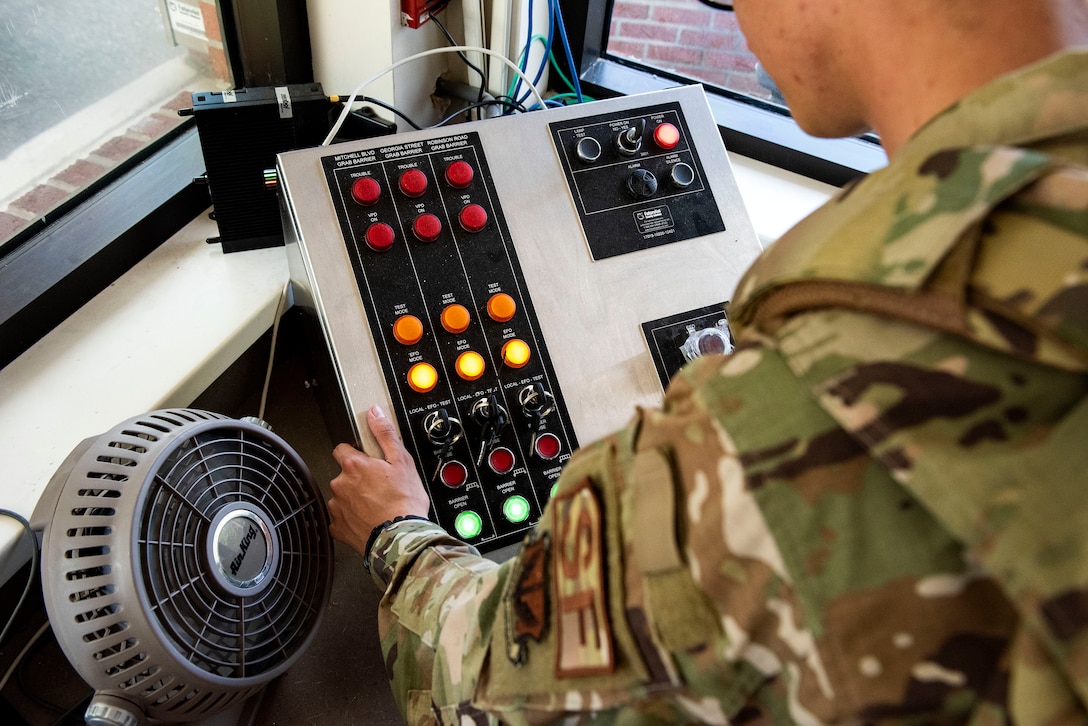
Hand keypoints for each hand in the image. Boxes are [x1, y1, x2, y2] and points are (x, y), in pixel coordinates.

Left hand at [327, 405, 430, 556]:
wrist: (400, 538)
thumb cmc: (403, 501)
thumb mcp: (402, 460)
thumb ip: (385, 434)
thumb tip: (374, 414)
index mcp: (353, 465)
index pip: (342, 449)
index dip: (356, 453)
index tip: (367, 461)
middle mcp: (340, 484)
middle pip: (343, 474)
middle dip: (357, 478)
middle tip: (379, 486)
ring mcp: (337, 507)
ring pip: (342, 496)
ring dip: (354, 498)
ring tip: (376, 504)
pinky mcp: (338, 528)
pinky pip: (341, 519)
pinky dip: (352, 519)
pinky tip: (369, 519)